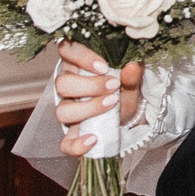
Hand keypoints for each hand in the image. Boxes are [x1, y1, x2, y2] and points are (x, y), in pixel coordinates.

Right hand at [53, 38, 141, 154]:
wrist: (129, 117)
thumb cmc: (123, 91)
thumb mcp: (130, 83)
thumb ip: (131, 76)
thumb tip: (132, 66)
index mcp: (77, 65)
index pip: (66, 51)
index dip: (81, 57)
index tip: (104, 67)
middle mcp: (67, 87)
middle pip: (62, 83)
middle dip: (89, 85)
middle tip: (113, 86)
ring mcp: (68, 111)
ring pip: (62, 110)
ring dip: (87, 108)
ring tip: (111, 104)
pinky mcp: (71, 134)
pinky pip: (65, 143)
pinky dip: (77, 144)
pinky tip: (93, 139)